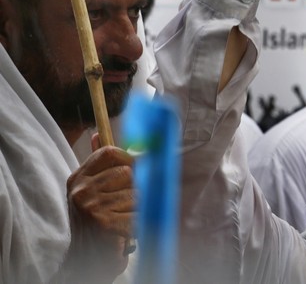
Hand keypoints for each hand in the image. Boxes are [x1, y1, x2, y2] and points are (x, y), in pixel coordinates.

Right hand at [64, 144, 134, 281]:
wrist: (86, 258)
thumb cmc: (94, 220)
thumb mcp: (93, 188)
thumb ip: (99, 164)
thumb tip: (98, 133)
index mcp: (79, 178)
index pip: (109, 152)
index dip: (128, 158)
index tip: (134, 170)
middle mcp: (82, 190)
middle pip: (128, 172)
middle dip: (135, 189)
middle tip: (126, 204)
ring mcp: (92, 206)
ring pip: (137, 194)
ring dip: (137, 209)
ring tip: (124, 218)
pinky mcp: (105, 223)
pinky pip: (138, 214)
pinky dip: (138, 223)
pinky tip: (126, 230)